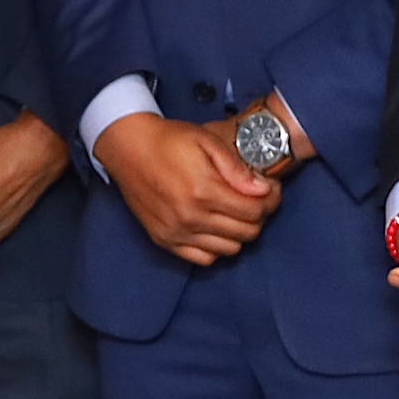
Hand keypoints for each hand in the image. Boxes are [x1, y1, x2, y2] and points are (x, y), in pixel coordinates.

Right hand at [95, 113, 277, 264]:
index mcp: (204, 190)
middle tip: (255, 199)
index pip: (255, 211)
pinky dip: (216, 247)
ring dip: (239, 232)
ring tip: (235, 212)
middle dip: (259, 215)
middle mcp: (190, 216)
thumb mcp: (206, 140)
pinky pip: (203, 258)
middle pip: (247, 232)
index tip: (270, 189)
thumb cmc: (168, 140)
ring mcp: (176, 231)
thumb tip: (262, 189)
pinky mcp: (164, 239)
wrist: (128, 147)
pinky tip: (214, 228)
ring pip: (229, 249)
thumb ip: (236, 167)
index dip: (271, 200)